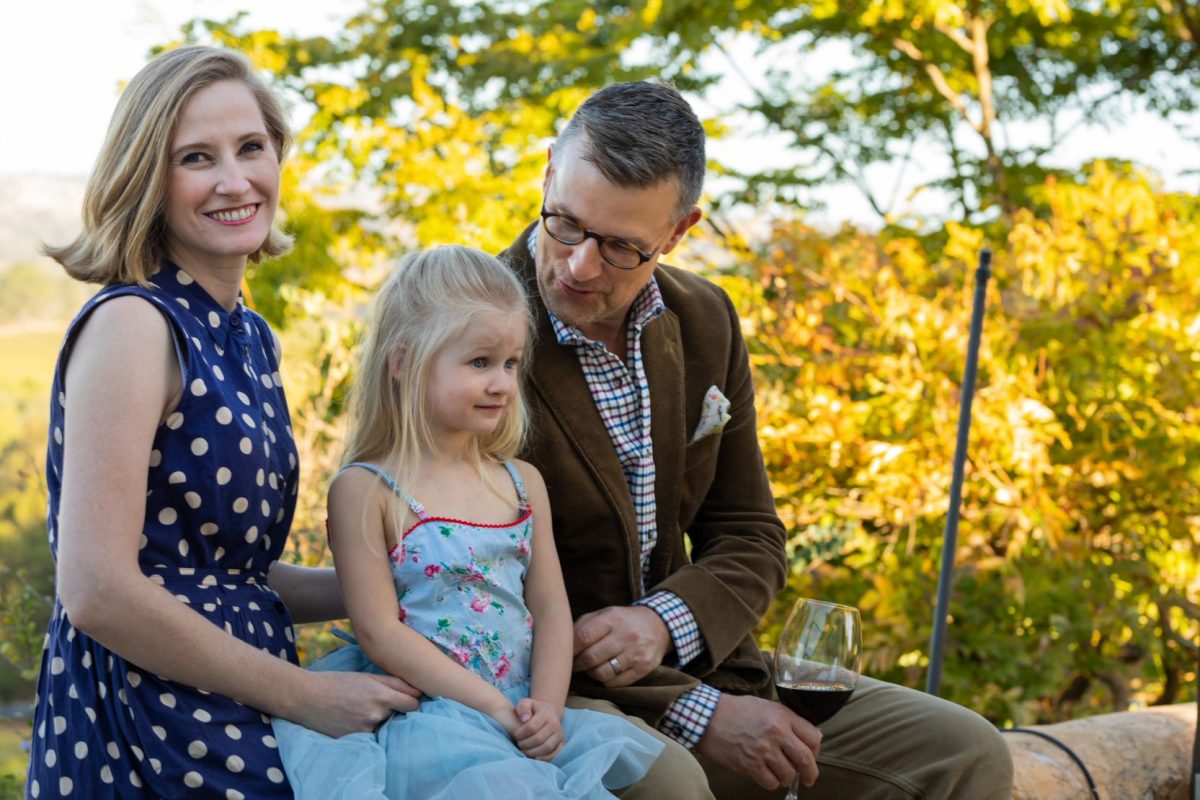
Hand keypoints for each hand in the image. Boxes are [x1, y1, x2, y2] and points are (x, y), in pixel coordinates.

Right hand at [290, 671, 420, 737]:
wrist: (307, 698)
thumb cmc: (337, 682)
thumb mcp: (367, 676)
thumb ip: (394, 683)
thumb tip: (417, 690)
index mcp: (382, 696)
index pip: (413, 705)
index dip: (412, 701)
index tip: (407, 699)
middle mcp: (376, 715)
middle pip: (399, 716)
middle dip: (393, 710)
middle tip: (377, 701)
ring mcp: (366, 729)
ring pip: (383, 725)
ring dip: (378, 719)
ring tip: (359, 709)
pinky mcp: (355, 740)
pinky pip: (370, 734)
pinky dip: (365, 728)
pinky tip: (351, 719)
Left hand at [512, 698, 564, 761]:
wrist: (548, 714)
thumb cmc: (533, 710)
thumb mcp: (526, 703)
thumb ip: (523, 707)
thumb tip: (524, 719)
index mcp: (546, 714)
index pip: (532, 727)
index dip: (521, 734)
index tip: (515, 735)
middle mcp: (555, 724)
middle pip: (539, 739)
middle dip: (525, 744)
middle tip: (519, 744)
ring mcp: (560, 735)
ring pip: (546, 747)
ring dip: (532, 752)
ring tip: (524, 750)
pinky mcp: (562, 744)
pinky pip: (554, 755)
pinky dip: (543, 758)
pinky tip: (534, 757)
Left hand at [572, 605, 669, 686]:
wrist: (658, 626)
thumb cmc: (622, 621)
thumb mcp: (604, 614)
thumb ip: (583, 626)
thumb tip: (561, 643)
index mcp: (612, 618)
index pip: (583, 636)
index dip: (570, 650)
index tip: (564, 654)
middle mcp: (626, 635)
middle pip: (591, 658)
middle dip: (577, 665)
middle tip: (573, 665)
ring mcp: (636, 653)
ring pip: (601, 673)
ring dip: (590, 674)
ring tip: (590, 668)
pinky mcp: (643, 669)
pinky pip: (614, 683)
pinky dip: (604, 680)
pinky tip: (604, 672)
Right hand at [695, 693, 820, 789]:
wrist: (707, 716)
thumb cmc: (735, 709)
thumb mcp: (765, 706)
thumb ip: (787, 720)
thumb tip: (809, 737)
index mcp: (782, 716)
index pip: (814, 738)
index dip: (816, 750)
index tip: (811, 756)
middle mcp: (777, 733)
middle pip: (806, 760)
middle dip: (810, 774)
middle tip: (808, 779)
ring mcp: (764, 750)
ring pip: (789, 775)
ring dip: (786, 777)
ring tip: (777, 771)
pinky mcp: (750, 765)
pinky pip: (771, 783)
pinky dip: (770, 782)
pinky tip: (763, 773)